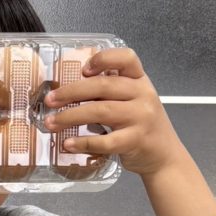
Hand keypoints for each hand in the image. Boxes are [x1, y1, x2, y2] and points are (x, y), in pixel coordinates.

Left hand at [43, 47, 184, 176]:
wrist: (165, 156)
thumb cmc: (142, 126)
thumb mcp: (133, 101)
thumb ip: (110, 91)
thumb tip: (68, 89)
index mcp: (140, 80)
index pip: (127, 58)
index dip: (104, 59)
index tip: (83, 69)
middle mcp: (143, 95)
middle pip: (103, 85)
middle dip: (71, 92)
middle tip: (50, 100)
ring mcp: (141, 117)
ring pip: (101, 111)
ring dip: (70, 116)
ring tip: (51, 123)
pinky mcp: (136, 140)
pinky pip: (105, 141)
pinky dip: (83, 142)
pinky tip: (68, 144)